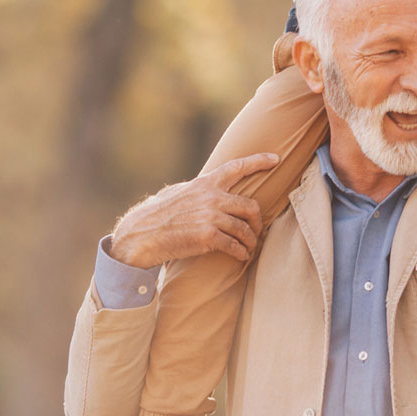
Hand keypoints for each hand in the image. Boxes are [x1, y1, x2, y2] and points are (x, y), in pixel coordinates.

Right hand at [107, 153, 279, 270]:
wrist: (141, 234)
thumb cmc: (156, 215)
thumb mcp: (176, 192)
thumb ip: (196, 189)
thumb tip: (205, 187)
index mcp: (204, 183)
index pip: (236, 168)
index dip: (258, 161)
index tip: (275, 159)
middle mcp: (211, 197)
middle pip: (250, 206)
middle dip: (257, 221)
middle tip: (257, 231)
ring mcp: (210, 216)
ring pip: (245, 228)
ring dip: (250, 241)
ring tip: (249, 248)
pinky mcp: (207, 236)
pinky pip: (234, 245)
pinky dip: (241, 252)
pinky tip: (241, 256)